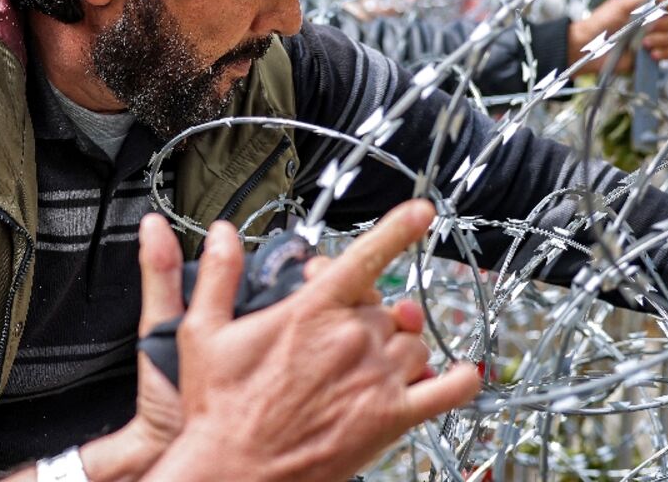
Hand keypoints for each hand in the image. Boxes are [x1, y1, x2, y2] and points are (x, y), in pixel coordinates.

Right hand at [144, 200, 480, 481]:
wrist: (234, 472)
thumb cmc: (219, 410)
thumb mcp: (205, 332)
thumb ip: (218, 274)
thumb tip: (223, 234)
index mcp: (312, 311)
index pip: (365, 256)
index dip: (399, 228)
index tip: (422, 212)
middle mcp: (351, 338)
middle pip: (386, 304)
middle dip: (370, 311)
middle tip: (344, 328)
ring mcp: (375, 378)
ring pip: (414, 342)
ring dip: (400, 345)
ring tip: (373, 359)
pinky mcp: (390, 418)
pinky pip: (444, 392)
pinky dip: (459, 381)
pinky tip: (463, 375)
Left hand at [568, 0, 667, 74]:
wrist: (588, 47)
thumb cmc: (600, 23)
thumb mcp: (622, 5)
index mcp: (646, 7)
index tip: (666, 8)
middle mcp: (652, 21)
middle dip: (663, 25)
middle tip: (647, 28)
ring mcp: (653, 38)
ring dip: (661, 40)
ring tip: (643, 43)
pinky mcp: (651, 55)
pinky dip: (663, 53)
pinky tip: (650, 53)